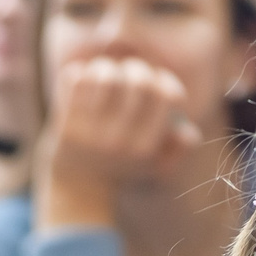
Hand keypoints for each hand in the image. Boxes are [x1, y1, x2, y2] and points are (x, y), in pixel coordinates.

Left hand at [36, 56, 200, 227]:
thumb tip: (189, 132)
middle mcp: (120, 142)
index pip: (166, 96)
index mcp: (145, 148)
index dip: (164, 79)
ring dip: (106, 68)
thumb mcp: (156, 166)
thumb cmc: (122, 168)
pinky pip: (76, 80)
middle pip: (139, 82)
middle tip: (128, 75)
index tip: (156, 82)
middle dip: (136, 69)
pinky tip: (83, 83)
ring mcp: (91, 134)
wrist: (76, 188)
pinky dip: (80, 73)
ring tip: (104, 75)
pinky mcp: (66, 126)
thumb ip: (179, 150)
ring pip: (106, 76)